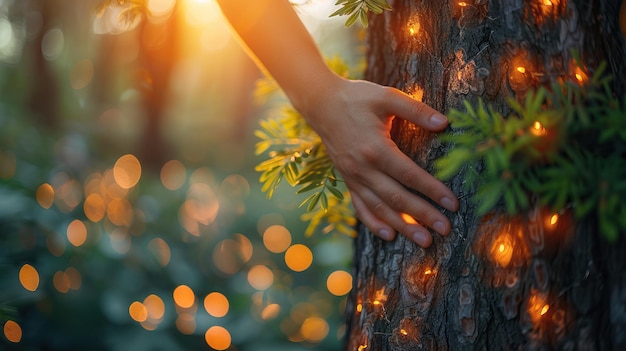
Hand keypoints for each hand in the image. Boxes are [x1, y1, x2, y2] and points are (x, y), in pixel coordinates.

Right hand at [298, 76, 458, 247]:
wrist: (320, 103)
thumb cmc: (356, 98)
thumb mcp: (386, 97)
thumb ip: (416, 110)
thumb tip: (445, 123)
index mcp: (375, 148)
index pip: (410, 175)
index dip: (433, 190)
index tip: (453, 204)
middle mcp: (363, 168)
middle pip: (397, 198)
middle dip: (423, 215)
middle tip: (445, 230)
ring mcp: (353, 177)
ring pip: (380, 208)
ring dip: (403, 226)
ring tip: (424, 241)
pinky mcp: (347, 180)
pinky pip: (360, 206)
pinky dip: (374, 223)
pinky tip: (389, 235)